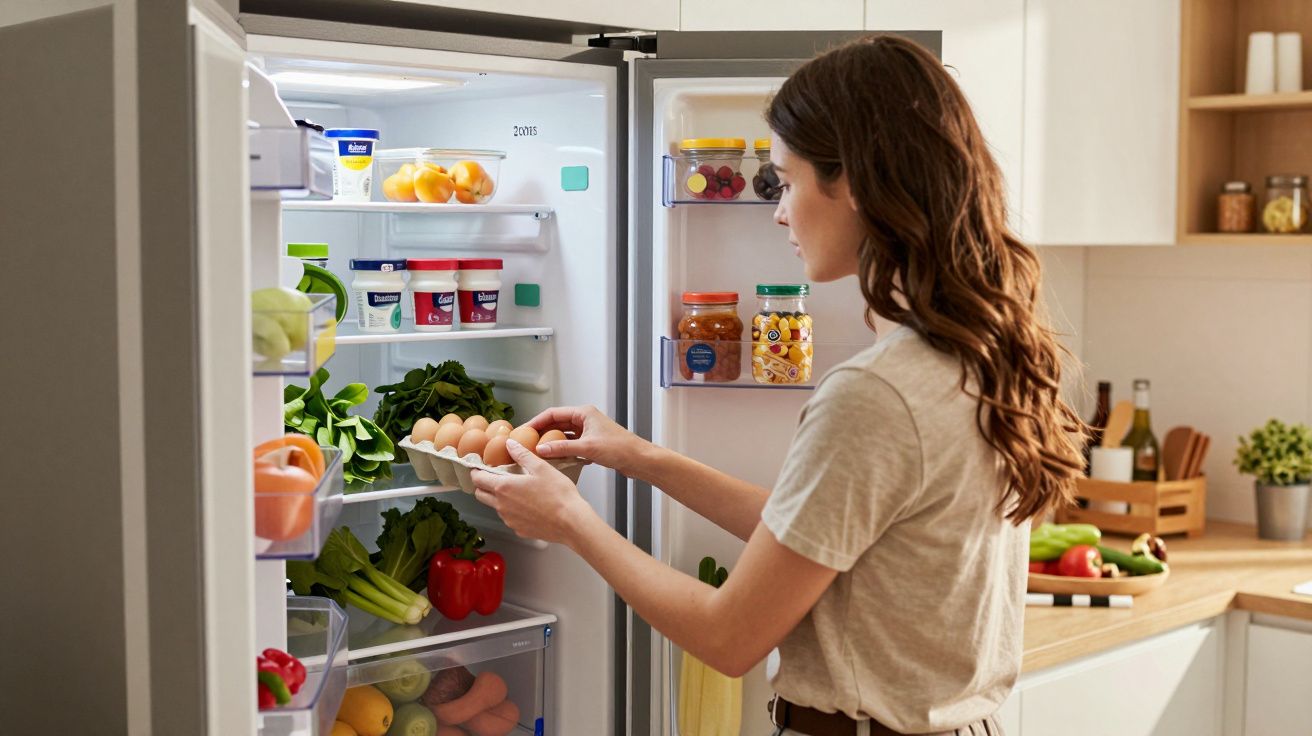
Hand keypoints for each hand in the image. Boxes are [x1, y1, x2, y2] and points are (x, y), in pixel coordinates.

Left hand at [471, 439, 594, 545]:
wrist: (571, 522)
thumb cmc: (558, 494)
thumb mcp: (541, 467)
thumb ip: (522, 454)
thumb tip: (510, 444)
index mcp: (504, 487)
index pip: (477, 479)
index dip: (476, 471)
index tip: (479, 467)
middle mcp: (502, 506)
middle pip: (480, 495)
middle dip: (483, 485)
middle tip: (494, 477)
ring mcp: (509, 520)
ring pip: (495, 507)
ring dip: (499, 498)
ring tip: (516, 490)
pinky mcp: (519, 530)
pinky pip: (509, 518)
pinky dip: (513, 511)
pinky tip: (528, 505)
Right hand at [527, 405, 650, 478]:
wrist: (639, 460)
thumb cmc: (620, 448)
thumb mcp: (587, 448)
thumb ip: (562, 448)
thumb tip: (541, 449)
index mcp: (584, 413)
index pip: (553, 413)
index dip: (537, 421)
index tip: (524, 431)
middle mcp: (585, 419)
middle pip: (557, 423)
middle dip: (542, 433)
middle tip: (528, 443)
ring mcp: (589, 431)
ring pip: (564, 435)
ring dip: (552, 443)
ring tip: (538, 452)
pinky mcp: (592, 443)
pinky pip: (572, 444)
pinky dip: (563, 450)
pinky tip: (556, 459)